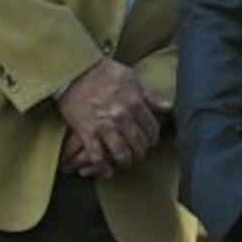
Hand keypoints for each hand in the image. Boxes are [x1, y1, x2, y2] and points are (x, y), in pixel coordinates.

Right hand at [54, 59, 168, 177]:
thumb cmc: (103, 72)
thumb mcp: (131, 78)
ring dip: (125, 162)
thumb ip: (149, 96)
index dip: (153, 138)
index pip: (152, 129)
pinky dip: (103, 167)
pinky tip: (107, 171)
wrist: (74, 71)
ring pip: (122, 154)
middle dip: (141, 152)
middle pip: (139, 145)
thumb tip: (168, 108)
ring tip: (125, 161)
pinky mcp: (86, 133)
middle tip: (138, 152)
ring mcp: (104, 126)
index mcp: (135, 102)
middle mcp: (122, 116)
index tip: (149, 140)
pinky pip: (97, 157)